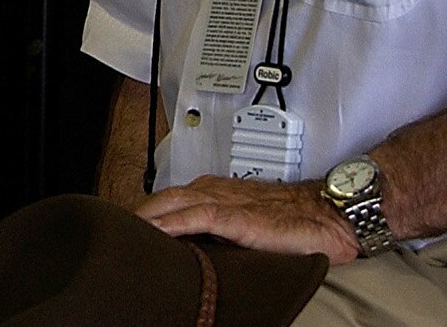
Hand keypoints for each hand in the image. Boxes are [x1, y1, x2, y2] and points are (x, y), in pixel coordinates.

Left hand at [135, 175, 360, 263]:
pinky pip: (198, 215)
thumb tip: (198, 255)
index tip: (126, 227)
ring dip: (147, 216)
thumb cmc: (297, 223)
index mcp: (217, 192)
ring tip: (124, 231)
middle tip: (114, 230)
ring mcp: (227, 201)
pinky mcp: (239, 216)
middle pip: (164, 198)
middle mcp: (216, 191)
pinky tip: (156, 232)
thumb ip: (224, 235)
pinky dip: (174, 222)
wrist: (332, 215)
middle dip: (138, 213)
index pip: (172, 199)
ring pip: (174, 202)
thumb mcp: (251, 228)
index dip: (148, 212)